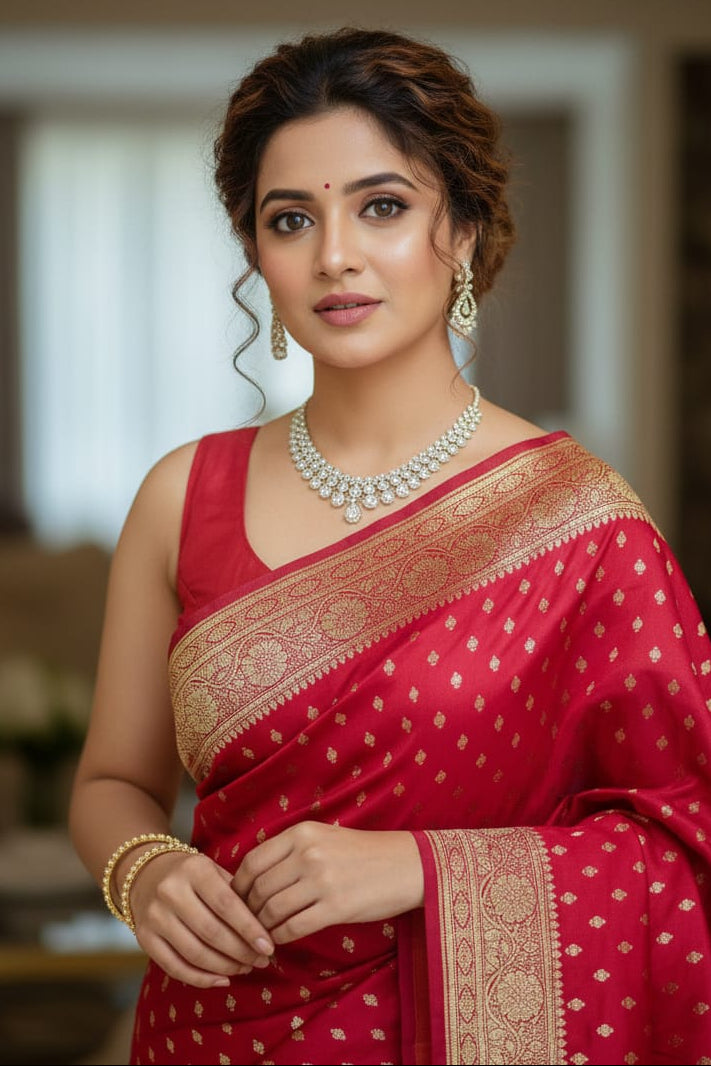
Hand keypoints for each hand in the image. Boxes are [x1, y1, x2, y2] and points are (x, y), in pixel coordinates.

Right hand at [128, 850, 274, 987]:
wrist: (145, 874)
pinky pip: (175, 967)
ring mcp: (155, 917)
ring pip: (195, 953)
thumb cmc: (192, 875)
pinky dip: (201, 979)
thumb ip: (236, 894)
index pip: (227, 904)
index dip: (250, 929)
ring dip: (225, 967)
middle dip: (241, 952)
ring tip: (245, 969)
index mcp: (194, 869)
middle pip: (212, 932)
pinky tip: (222, 980)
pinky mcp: (144, 939)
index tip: (268, 947)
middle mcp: (171, 892)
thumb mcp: (214, 871)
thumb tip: (264, 930)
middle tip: (261, 961)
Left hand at [232, 822, 423, 944]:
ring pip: (272, 910)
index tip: (239, 900)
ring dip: (263, 927)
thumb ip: (291, 850)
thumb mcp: (324, 837)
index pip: (253, 862)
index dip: (240, 885)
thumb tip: (254, 876)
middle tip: (247, 923)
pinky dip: (281, 937)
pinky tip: (281, 940)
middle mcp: (308, 853)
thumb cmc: (363, 854)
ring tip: (263, 934)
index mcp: (302, 833)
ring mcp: (321, 880)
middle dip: (248, 911)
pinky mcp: (335, 907)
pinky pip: (293, 927)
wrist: (407, 866)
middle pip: (259, 889)